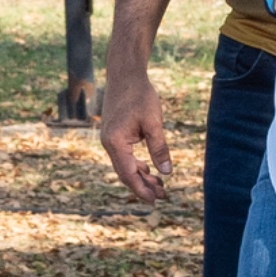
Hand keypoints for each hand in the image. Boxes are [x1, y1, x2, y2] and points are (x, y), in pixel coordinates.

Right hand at [98, 67, 172, 202]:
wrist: (125, 75)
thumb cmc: (140, 95)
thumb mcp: (154, 122)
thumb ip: (159, 148)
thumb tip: (166, 173)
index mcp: (116, 142)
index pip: (128, 173)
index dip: (141, 189)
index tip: (154, 201)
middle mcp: (109, 143)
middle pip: (125, 172)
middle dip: (142, 186)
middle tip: (162, 197)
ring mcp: (110, 139)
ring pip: (125, 165)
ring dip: (141, 177)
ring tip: (159, 187)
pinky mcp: (114, 134)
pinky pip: (125, 156)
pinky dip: (137, 165)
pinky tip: (150, 170)